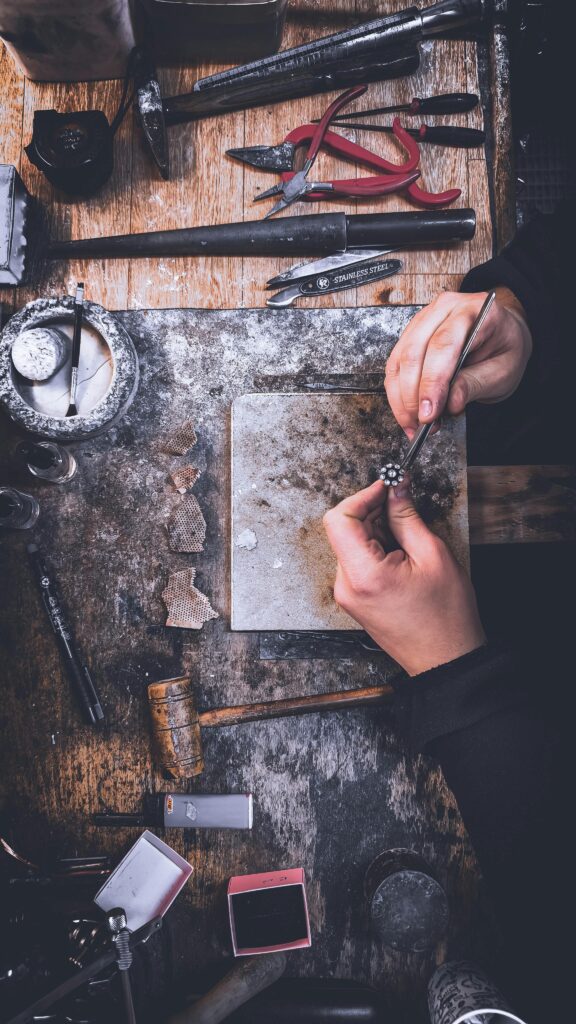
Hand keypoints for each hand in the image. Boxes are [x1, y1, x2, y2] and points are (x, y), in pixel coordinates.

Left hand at [323, 478, 484, 675]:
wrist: (445, 659)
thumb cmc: (446, 617)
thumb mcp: (433, 555)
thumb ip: (407, 516)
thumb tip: (395, 488)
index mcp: (363, 574)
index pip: (340, 518)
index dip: (363, 495)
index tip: (386, 487)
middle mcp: (347, 585)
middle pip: (344, 528)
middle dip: (372, 511)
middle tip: (403, 504)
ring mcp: (348, 593)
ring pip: (351, 542)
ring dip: (377, 530)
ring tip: (409, 540)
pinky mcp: (354, 597)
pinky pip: (357, 560)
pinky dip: (376, 547)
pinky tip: (402, 555)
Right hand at [384, 287, 531, 433]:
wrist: (503, 334)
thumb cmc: (505, 349)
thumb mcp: (504, 372)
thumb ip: (475, 385)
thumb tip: (450, 404)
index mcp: (475, 310)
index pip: (443, 345)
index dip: (431, 383)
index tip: (428, 414)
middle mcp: (445, 308)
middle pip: (414, 352)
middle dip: (413, 395)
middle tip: (423, 424)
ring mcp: (424, 319)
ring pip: (399, 361)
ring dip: (402, 398)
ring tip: (415, 424)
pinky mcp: (411, 334)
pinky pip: (395, 365)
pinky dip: (398, 393)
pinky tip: (408, 412)